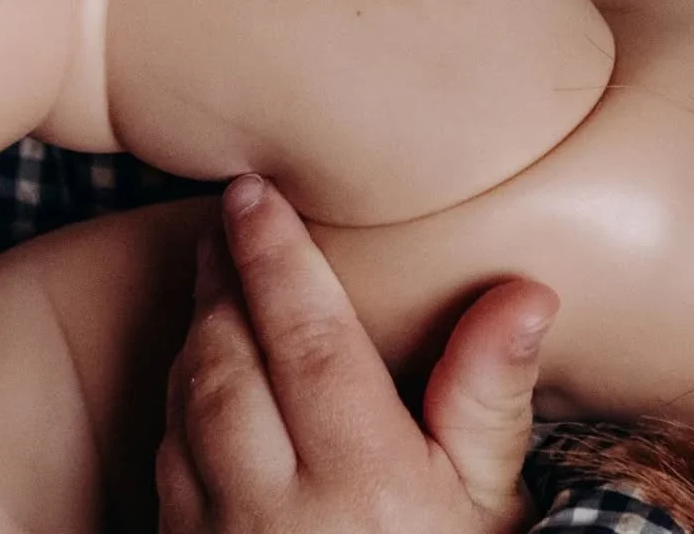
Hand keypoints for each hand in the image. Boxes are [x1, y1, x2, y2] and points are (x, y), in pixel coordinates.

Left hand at [157, 176, 557, 533]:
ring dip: (195, 332)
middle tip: (230, 220)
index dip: (274, 253)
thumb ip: (487, 395)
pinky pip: (166, 460)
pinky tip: (203, 370)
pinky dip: (179, 401)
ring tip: (216, 279)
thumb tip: (527, 292)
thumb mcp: (487, 505)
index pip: (305, 335)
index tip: (251, 192)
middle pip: (225, 357)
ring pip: (184, 403)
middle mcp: (279, 509)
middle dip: (222, 278)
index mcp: (365, 483)